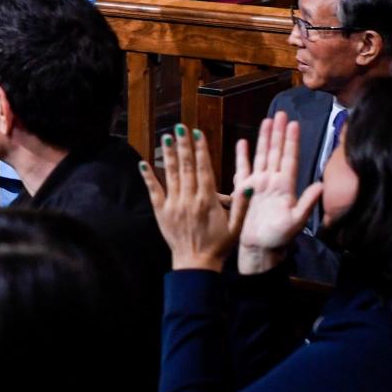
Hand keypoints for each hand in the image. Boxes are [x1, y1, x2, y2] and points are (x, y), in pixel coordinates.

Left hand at [137, 124, 250, 272]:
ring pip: (170, 174)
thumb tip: (247, 185)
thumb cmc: (219, 246)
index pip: (204, 169)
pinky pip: (154, 191)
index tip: (197, 134)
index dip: (200, 150)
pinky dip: (148, 177)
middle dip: (183, 145)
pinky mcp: (161, 212)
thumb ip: (241, 206)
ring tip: (165, 137)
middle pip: (186, 167)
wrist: (196, 264)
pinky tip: (143, 163)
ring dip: (168, 155)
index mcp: (207, 200)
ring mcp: (174, 205)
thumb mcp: (236, 227)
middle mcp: (189, 199)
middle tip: (179, 127)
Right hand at [235, 112, 321, 272]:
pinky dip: (242, 155)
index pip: (289, 158)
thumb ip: (307, 202)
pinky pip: (242, 168)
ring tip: (266, 121)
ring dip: (264, 138)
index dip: (291, 141)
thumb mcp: (296, 221)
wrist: (259, 249)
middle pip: (276, 151)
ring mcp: (258, 184)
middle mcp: (272, 181)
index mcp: (285, 186)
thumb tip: (321, 186)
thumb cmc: (279, 238)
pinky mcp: (244, 190)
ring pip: (262, 155)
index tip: (294, 123)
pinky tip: (243, 142)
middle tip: (281, 113)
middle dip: (278, 132)